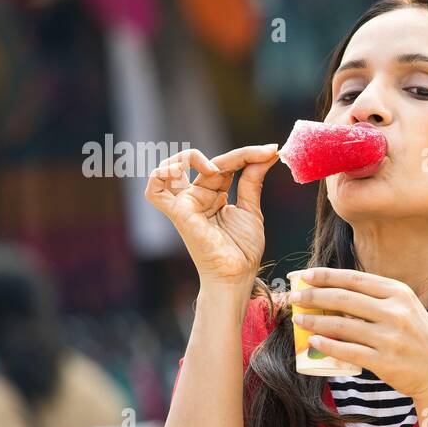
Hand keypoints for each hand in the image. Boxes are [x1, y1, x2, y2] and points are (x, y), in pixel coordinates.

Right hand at [144, 144, 280, 288]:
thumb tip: (267, 153)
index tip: (272, 151)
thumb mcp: (251, 209)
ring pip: (174, 167)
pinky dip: (160, 174)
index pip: (226, 165)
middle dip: (239, 155)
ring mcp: (186, 204)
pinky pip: (155, 191)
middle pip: (209, 163)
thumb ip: (253, 181)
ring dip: (190, 157)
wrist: (238, 275)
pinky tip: (184, 171)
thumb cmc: (242, 250)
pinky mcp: (179, 214)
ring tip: (217, 167)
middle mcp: (197, 197)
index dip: (248, 155)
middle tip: (264, 154)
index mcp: (213, 195)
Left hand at [288, 268, 427, 400]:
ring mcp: (390, 338)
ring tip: (299, 320)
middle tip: (296, 297)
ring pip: (342, 325)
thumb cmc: (418, 337)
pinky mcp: (384, 361)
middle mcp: (395, 312)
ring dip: (315, 322)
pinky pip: (348, 351)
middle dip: (314, 296)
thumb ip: (377, 299)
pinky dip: (328, 346)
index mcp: (399, 293)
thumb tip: (335, 294)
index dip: (327, 276)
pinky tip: (314, 342)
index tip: (306, 276)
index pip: (355, 279)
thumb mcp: (406, 309)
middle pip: (344, 299)